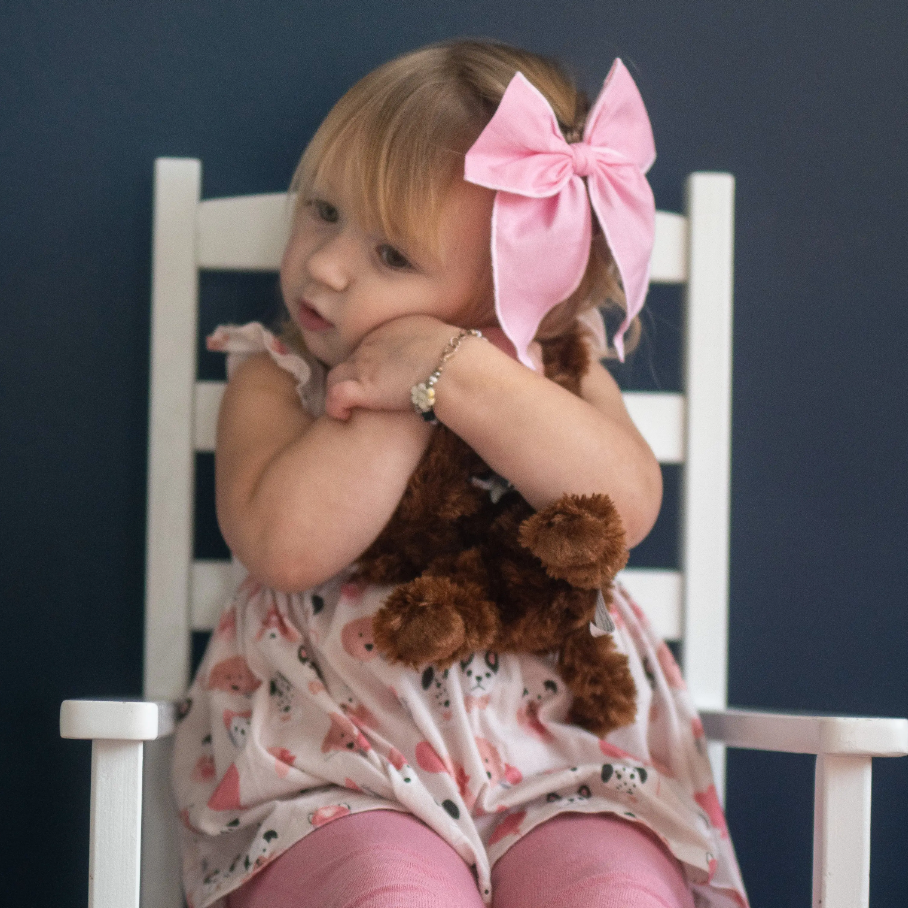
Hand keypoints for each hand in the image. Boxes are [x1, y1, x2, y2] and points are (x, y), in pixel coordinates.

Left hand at [325, 315, 456, 419]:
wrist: (456, 369)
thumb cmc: (462, 361)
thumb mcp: (448, 344)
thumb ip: (436, 348)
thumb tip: (443, 360)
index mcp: (395, 328)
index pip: (373, 344)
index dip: (375, 365)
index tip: (383, 381)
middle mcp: (374, 341)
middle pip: (353, 359)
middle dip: (358, 378)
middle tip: (367, 398)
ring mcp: (365, 363)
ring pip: (337, 375)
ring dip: (342, 391)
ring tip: (349, 409)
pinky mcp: (363, 387)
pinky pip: (334, 396)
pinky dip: (335, 407)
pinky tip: (343, 417)